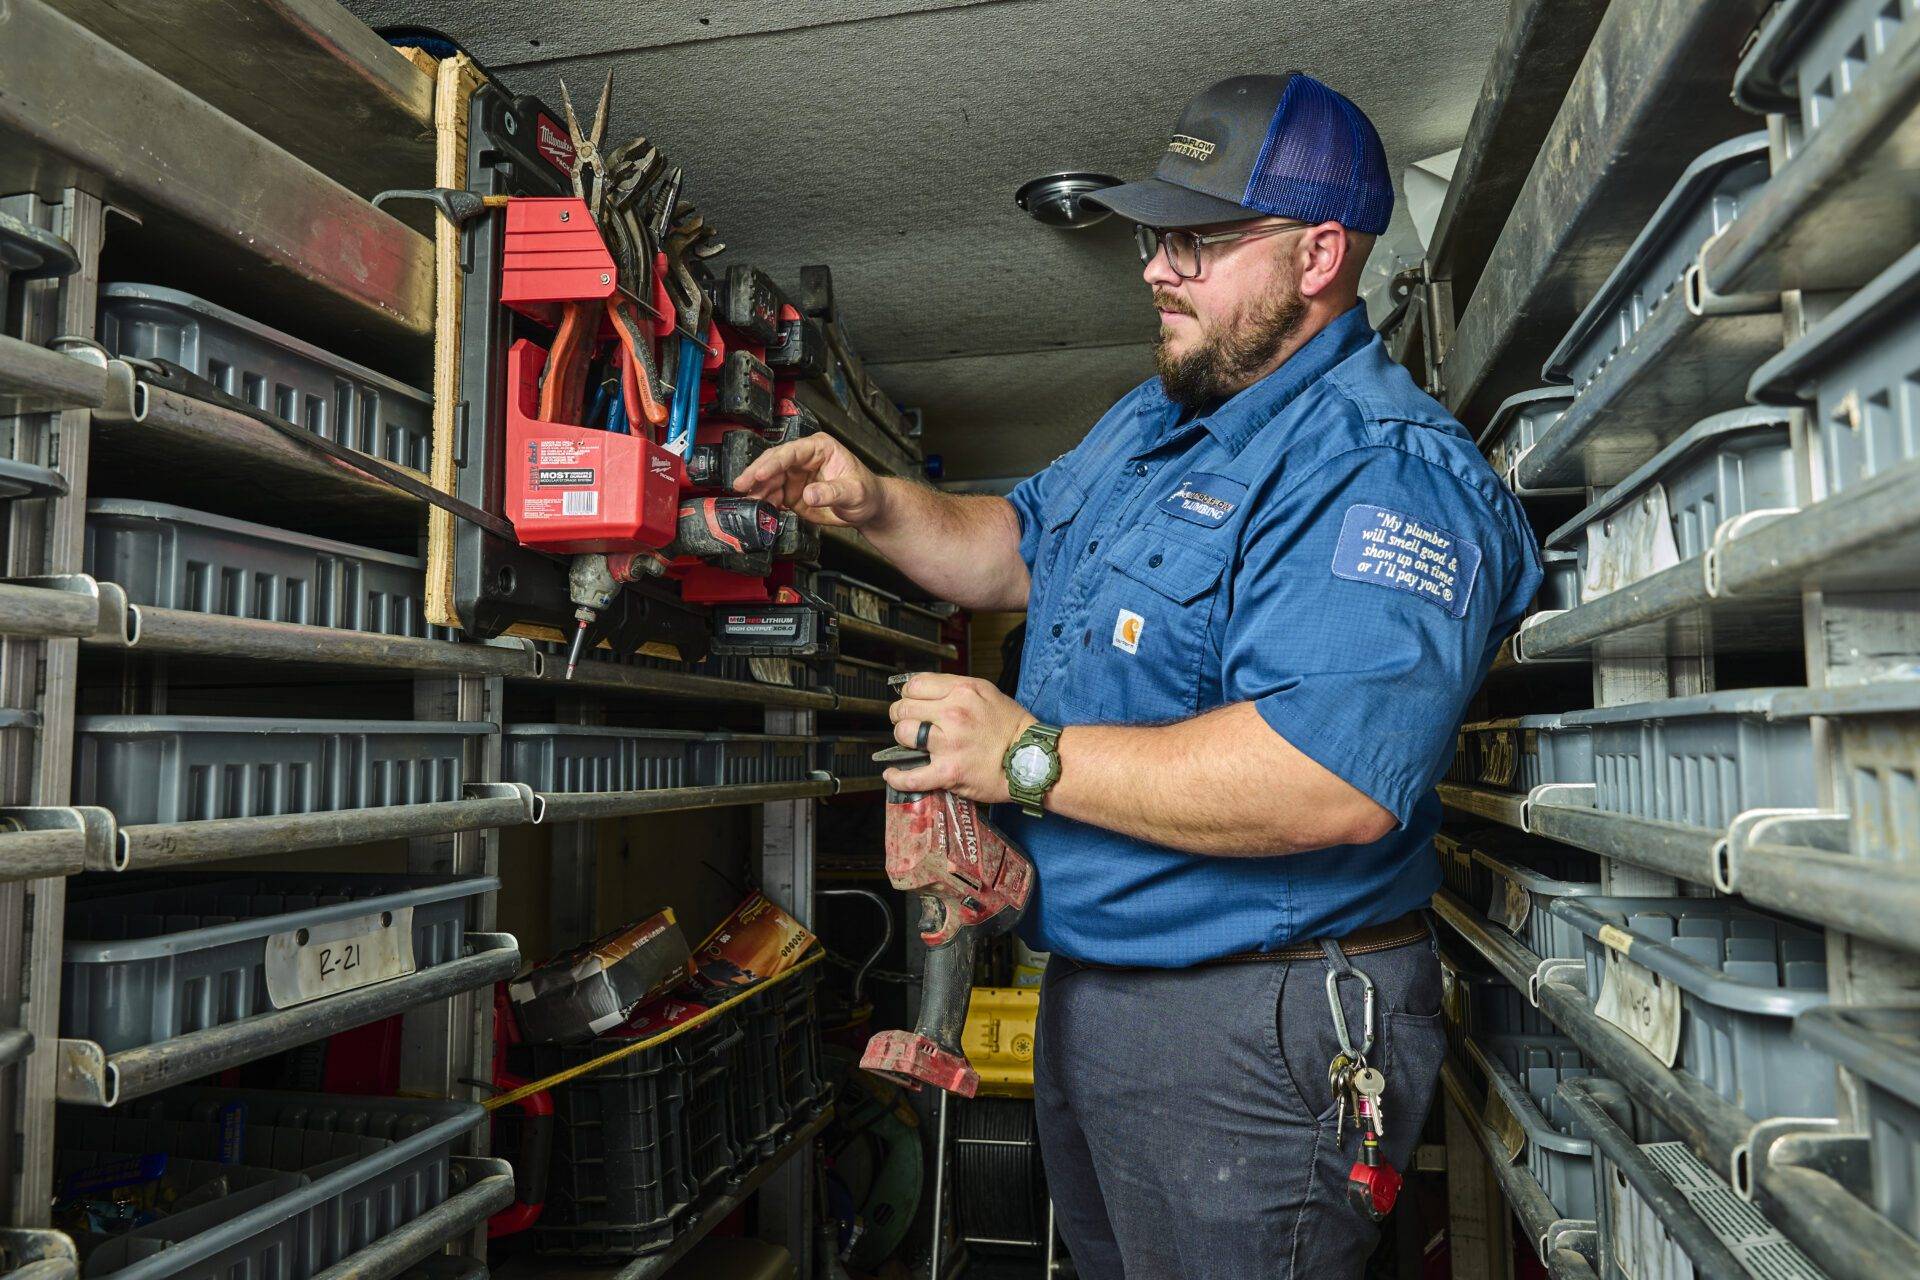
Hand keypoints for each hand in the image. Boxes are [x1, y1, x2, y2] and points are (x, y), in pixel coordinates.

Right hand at [732, 434, 884, 528]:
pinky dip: (764, 503)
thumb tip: (809, 494)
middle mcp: (803, 459)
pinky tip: (758, 510)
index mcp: (819, 448)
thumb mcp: (854, 492)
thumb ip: (832, 492)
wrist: (868, 509)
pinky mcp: (792, 493)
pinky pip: (773, 496)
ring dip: (757, 491)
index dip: (773, 463)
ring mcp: (796, 476)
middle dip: (756, 474)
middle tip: (740, 486)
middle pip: (774, 463)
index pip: (791, 452)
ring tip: (747, 502)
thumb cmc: (866, 493)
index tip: (759, 473)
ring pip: (770, 480)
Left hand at [885, 673, 1036, 804]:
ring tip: (909, 744)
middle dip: (901, 716)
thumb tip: (927, 692)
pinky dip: (897, 776)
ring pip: (903, 734)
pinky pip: (911, 775)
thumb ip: (956, 689)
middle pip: (904, 708)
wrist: (1031, 759)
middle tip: (907, 723)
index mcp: (962, 691)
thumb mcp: (987, 693)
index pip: (915, 685)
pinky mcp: (948, 772)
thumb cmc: (1012, 728)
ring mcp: (949, 744)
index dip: (908, 695)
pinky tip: (892, 774)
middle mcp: (953, 714)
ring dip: (902, 740)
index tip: (911, 702)